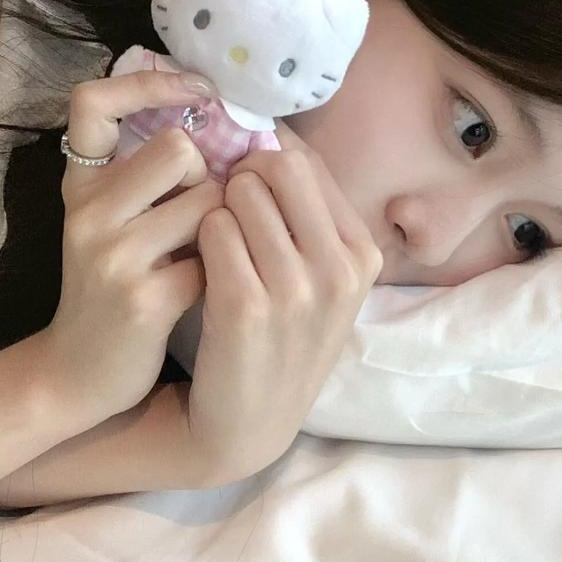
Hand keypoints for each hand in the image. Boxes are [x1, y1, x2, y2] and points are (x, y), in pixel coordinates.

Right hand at [39, 69, 225, 419]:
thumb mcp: (112, 218)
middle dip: (207, 175)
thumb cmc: (113, 284)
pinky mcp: (143, 299)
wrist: (79, 373)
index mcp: (81, 184)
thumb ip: (146, 170)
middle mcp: (88, 212)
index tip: (197, 93)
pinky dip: (224, 271)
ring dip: (224, 226)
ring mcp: (112, 255)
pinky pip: (215, 257)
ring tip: (207, 253)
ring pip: (207, 201)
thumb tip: (215, 108)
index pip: (92, 101)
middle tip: (202, 211)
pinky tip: (207, 290)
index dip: (147, 83)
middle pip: (178, 148)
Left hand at [182, 129, 383, 482]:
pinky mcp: (245, 306)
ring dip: (217, 208)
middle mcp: (339, 269)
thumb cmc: (280, 338)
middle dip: (243, 179)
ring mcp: (296, 290)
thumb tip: (270, 138)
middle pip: (278, 168)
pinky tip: (199, 265)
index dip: (267, 166)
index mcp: (362, 255)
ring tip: (215, 245)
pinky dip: (200, 237)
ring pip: (241, 193)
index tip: (248, 188)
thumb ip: (308, 217)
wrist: (248, 424)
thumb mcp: (322, 281)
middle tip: (227, 213)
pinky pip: (213, 227)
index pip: (308, 165)